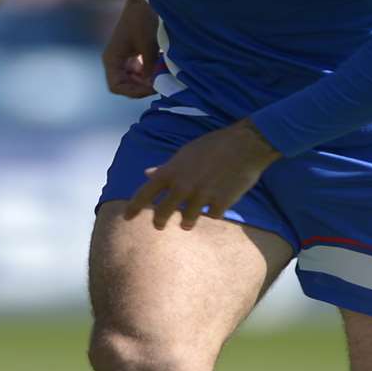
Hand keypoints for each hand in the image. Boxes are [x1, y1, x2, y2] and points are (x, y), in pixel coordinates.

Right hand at [102, 0, 161, 97]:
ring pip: (133, 80)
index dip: (134, 92)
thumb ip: (150, 68)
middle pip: (125, 85)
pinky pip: (139, 71)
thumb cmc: (143, 20)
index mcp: (112, 59)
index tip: (152, 88)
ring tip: (161, 77)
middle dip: (142, 88)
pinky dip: (149, 73)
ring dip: (146, 81)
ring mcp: (123, 57)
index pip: (117, 87)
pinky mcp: (133, 53)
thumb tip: (155, 86)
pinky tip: (160, 69)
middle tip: (160, 85)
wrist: (144, 0)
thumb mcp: (149, 47)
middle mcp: (114, 60)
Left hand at [123, 119, 282, 228]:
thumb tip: (148, 173)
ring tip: (189, 222)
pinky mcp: (220, 203)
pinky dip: (213, 213)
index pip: (145, 193)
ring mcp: (201, 196)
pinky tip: (216, 208)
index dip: (133, 207)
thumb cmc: (214, 145)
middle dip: (159, 221)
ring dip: (187, 222)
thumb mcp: (185, 153)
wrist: (245, 145)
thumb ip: (166, 167)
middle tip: (159, 225)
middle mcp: (183, 186)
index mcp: (172, 172)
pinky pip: (212, 216)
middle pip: (163, 213)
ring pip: (188, 220)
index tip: (126, 217)